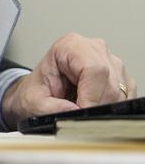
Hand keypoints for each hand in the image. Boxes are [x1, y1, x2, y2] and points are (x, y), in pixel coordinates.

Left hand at [2, 33, 133, 129]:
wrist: (39, 93)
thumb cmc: (36, 92)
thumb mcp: (35, 103)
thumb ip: (53, 108)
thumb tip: (77, 112)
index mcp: (70, 46)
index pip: (94, 69)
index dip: (91, 96)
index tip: (82, 112)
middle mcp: (94, 49)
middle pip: (111, 82)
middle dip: (98, 106)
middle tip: (82, 117)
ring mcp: (110, 61)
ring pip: (122, 92)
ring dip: (106, 108)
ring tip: (84, 110)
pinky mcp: (120, 76)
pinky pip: (128, 97)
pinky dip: (114, 108)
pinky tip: (96, 108)